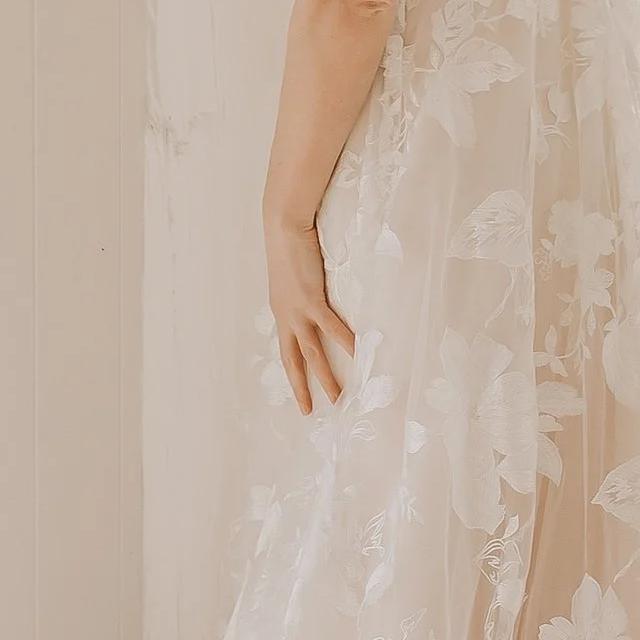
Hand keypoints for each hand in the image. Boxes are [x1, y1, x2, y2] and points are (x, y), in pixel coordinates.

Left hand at [267, 214, 356, 412]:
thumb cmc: (290, 247)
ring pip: (312, 353)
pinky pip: (331, 328)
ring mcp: (297, 312)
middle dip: (302, 388)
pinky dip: (345, 342)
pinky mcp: (311, 300)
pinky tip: (357, 354)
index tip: (300, 395)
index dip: (293, 375)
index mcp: (281, 314)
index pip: (287, 352)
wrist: (284, 228)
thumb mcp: (292, 278)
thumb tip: (314, 300)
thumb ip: (301, 294)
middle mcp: (286, 318)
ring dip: (326, 376)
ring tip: (339, 396)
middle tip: (310, 411)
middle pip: (294, 361)